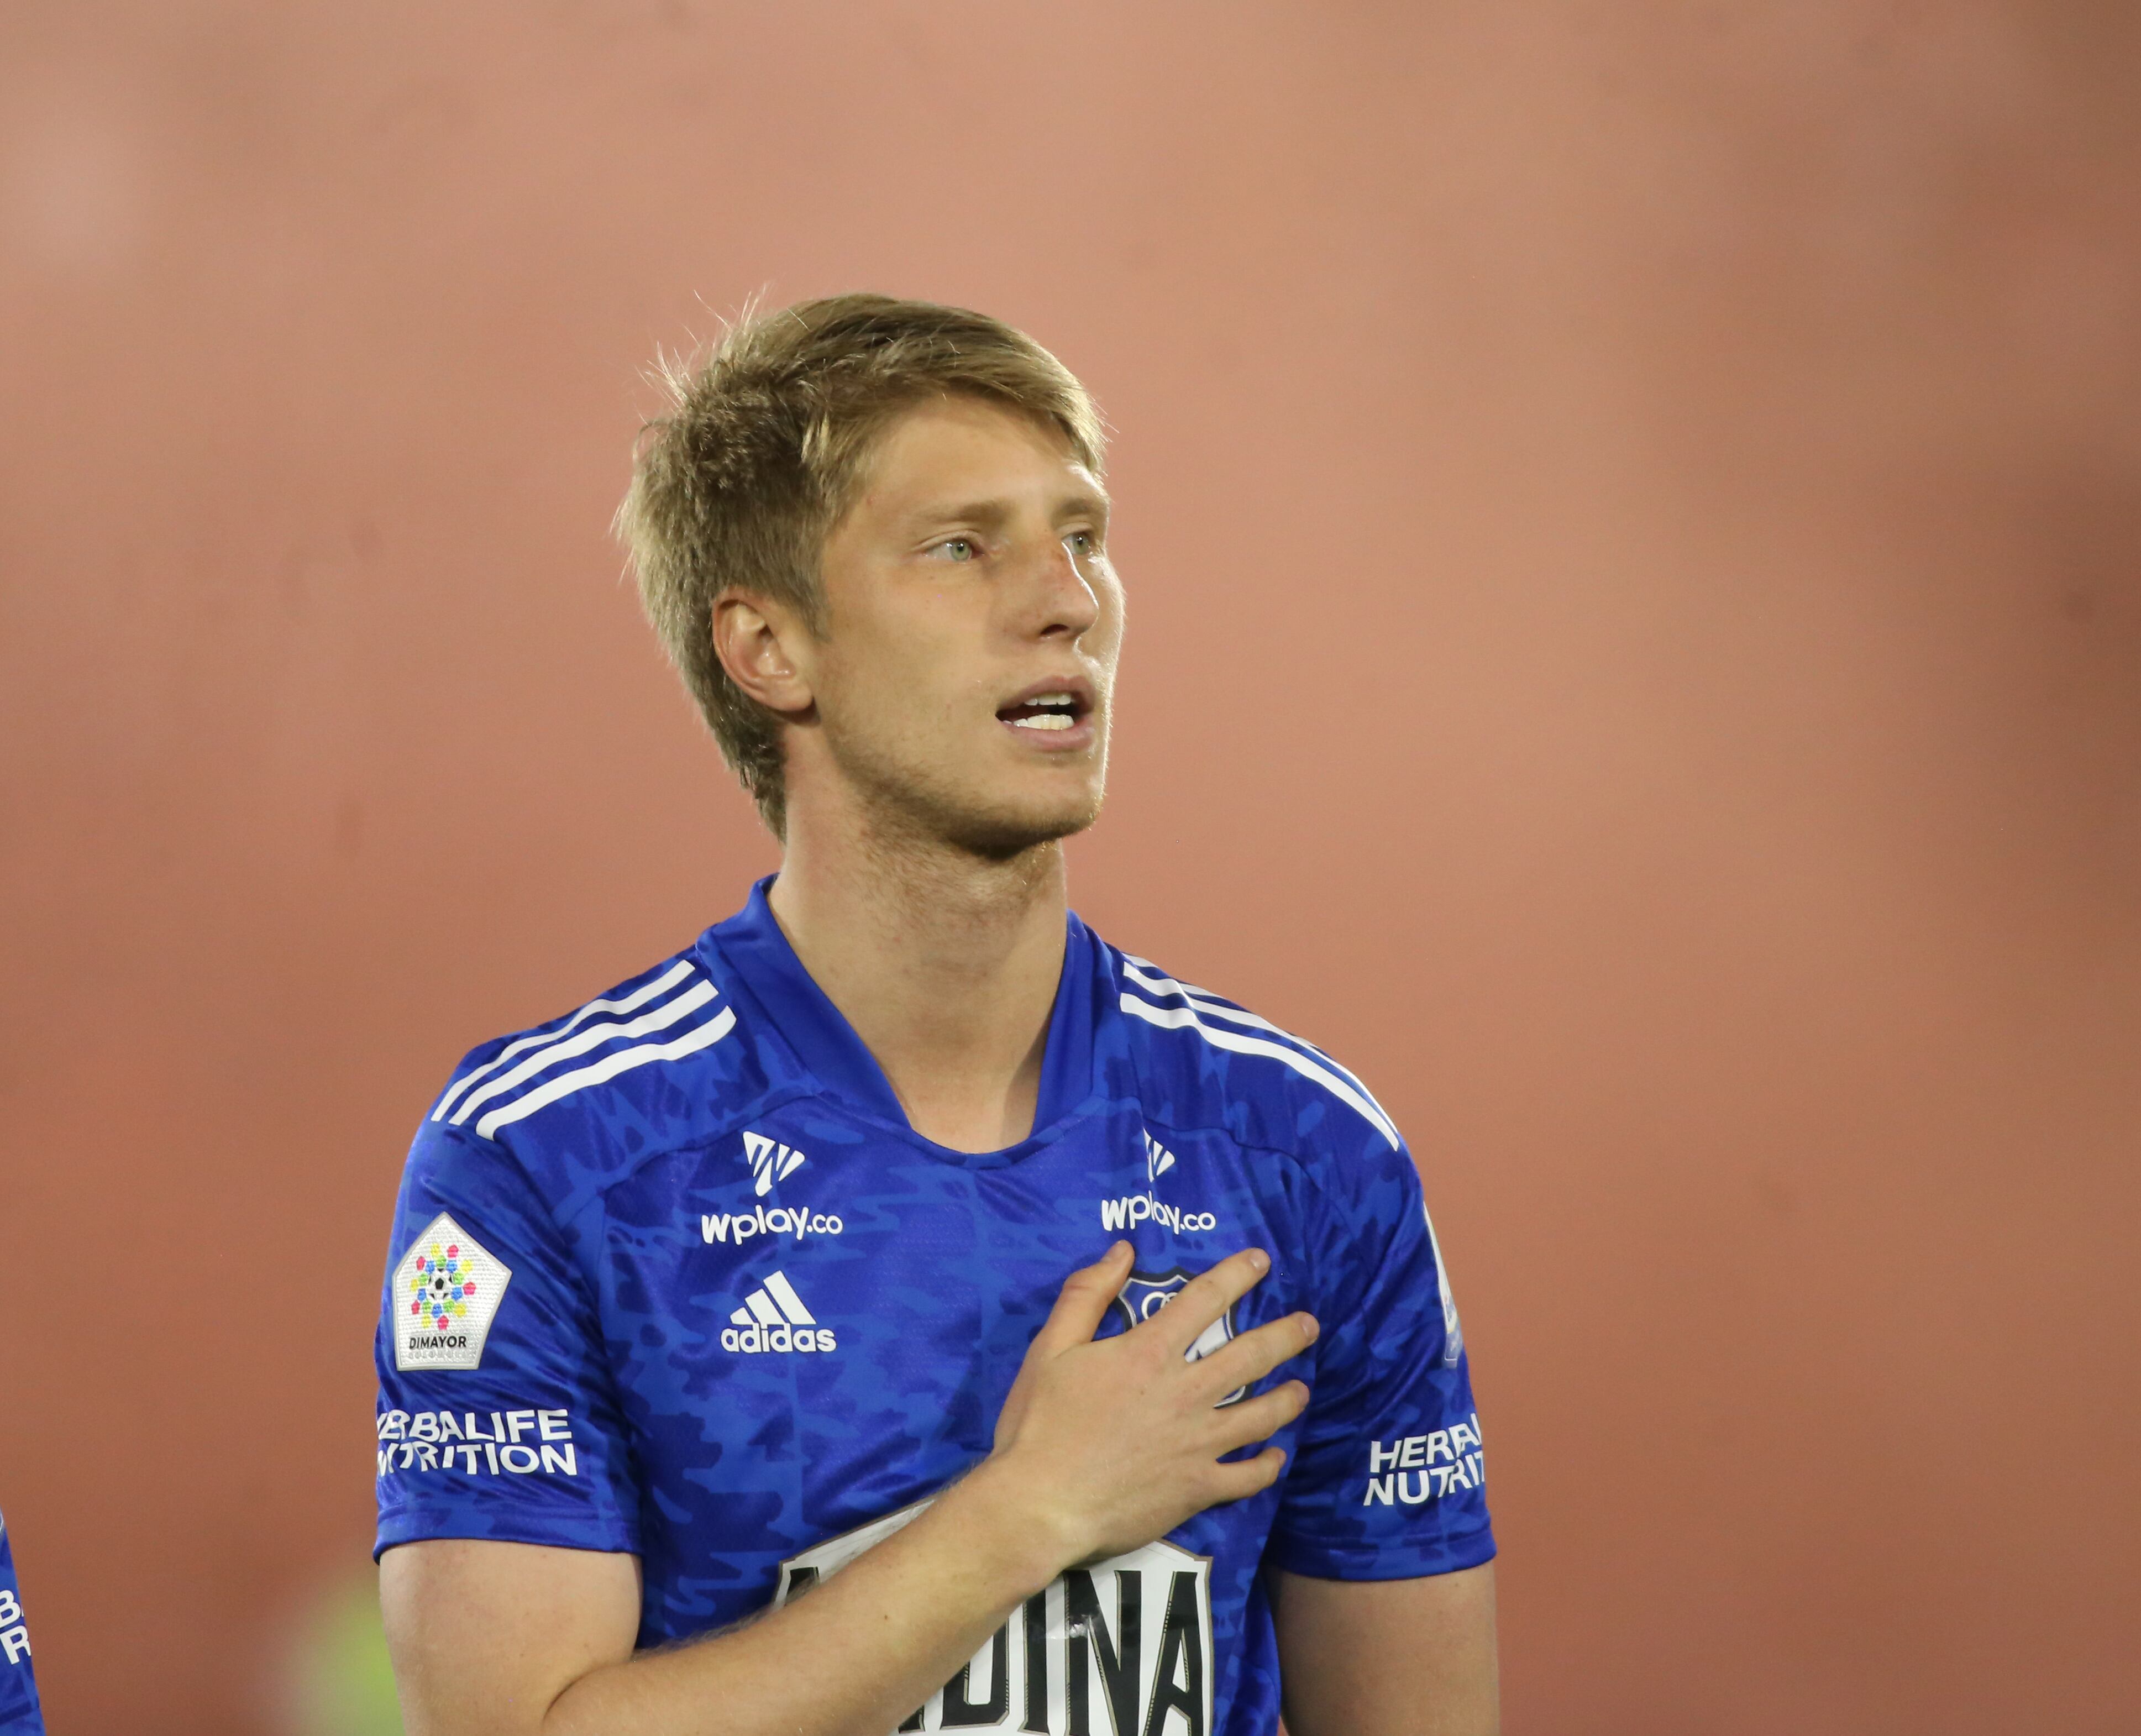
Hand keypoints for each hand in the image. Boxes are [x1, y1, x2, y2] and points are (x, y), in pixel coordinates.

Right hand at [981, 1242, 1316, 1569]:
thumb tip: (1122, 1250)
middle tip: (1310, 1325)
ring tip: (1304, 1388)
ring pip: (1261, 1416)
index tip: (1262, 1261)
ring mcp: (1197, 1444)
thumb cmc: (1039, 1424)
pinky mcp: (1198, 1489)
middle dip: (1286, 1335)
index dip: (1237, 1274)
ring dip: (1288, 1399)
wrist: (1041, 1505)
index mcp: (1150, 1353)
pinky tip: (1276, 1457)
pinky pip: (1247, 1477)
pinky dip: (1267, 1466)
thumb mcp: (1050, 1347)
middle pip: (1250, 1356)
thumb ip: (1086, 1294)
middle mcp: (1185, 1393)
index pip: (1204, 1300)